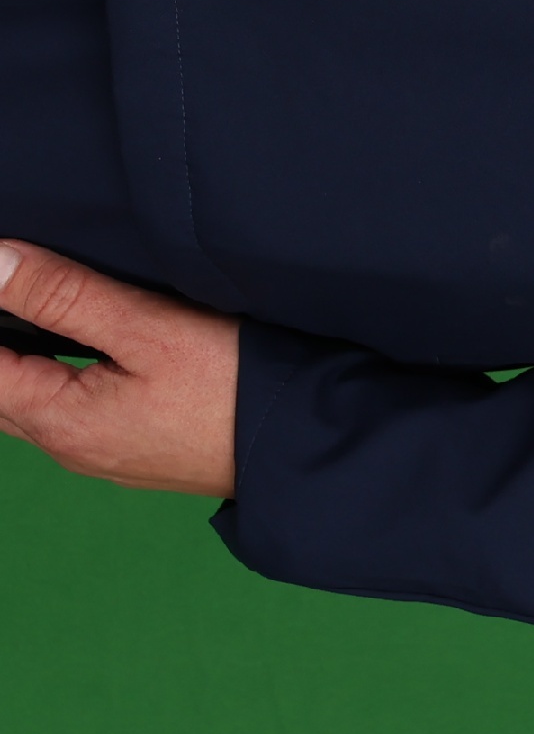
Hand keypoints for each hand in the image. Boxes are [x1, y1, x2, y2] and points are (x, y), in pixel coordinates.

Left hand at [0, 245, 238, 496]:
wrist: (304, 444)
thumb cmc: (234, 387)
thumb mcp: (149, 327)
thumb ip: (63, 295)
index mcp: (59, 420)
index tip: (5, 277)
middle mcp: (69, 448)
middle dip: (2, 343)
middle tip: (23, 292)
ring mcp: (102, 456)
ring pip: (33, 405)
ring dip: (27, 363)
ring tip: (48, 313)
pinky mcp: (134, 454)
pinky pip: (72, 414)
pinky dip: (61, 378)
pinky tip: (93, 350)